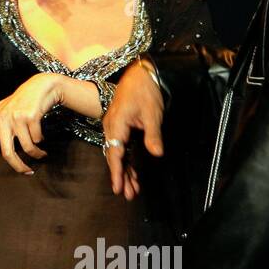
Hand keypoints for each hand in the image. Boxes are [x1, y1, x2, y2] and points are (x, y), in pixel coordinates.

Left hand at [0, 72, 64, 174]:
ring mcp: (17, 118)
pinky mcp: (30, 117)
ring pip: (28, 147)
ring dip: (37, 153)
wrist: (41, 87)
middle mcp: (4, 119)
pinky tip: (42, 135)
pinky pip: (37, 139)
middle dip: (19, 166)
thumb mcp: (0, 109)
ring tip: (40, 152)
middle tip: (27, 172)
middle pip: (8, 152)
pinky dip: (41, 140)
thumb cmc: (20, 101)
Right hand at [102, 58, 164, 199]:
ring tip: (132, 189)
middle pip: (114, 156)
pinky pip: (121, 147)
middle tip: (128, 194)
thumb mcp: (153, 114)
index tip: (117, 187)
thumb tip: (157, 154)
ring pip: (117, 153)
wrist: (139, 74)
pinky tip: (132, 173)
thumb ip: (153, 135)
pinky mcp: (120, 127)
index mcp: (117, 124)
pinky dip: (126, 161)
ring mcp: (115, 127)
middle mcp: (112, 127)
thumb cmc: (145, 91)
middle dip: (121, 176)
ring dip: (125, 171)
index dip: (117, 172)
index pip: (115, 152)